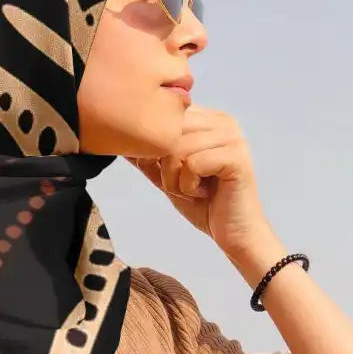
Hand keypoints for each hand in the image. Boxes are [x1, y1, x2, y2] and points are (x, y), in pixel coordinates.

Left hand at [126, 105, 269, 256]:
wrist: (234, 234)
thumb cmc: (203, 204)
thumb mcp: (167, 176)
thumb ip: (148, 156)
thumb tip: (116, 137)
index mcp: (209, 119)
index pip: (165, 119)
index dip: (155, 149)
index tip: (170, 174)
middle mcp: (223, 121)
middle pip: (168, 133)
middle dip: (165, 167)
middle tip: (185, 186)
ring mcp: (232, 137)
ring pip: (177, 149)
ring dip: (176, 180)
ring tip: (195, 190)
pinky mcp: (236, 157)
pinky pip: (192, 164)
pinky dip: (188, 186)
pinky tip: (205, 194)